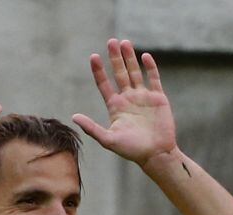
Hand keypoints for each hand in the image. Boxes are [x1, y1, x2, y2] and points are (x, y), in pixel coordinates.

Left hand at [72, 39, 176, 167]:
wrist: (156, 154)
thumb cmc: (132, 150)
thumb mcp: (109, 140)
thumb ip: (92, 128)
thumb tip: (74, 117)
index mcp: (115, 106)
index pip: (104, 84)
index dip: (99, 71)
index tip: (94, 57)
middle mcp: (128, 99)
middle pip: (119, 73)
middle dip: (115, 58)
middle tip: (111, 41)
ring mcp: (143, 97)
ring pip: (135, 72)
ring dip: (130, 58)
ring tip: (124, 43)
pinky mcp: (158, 98)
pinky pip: (153, 78)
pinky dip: (150, 67)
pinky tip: (144, 56)